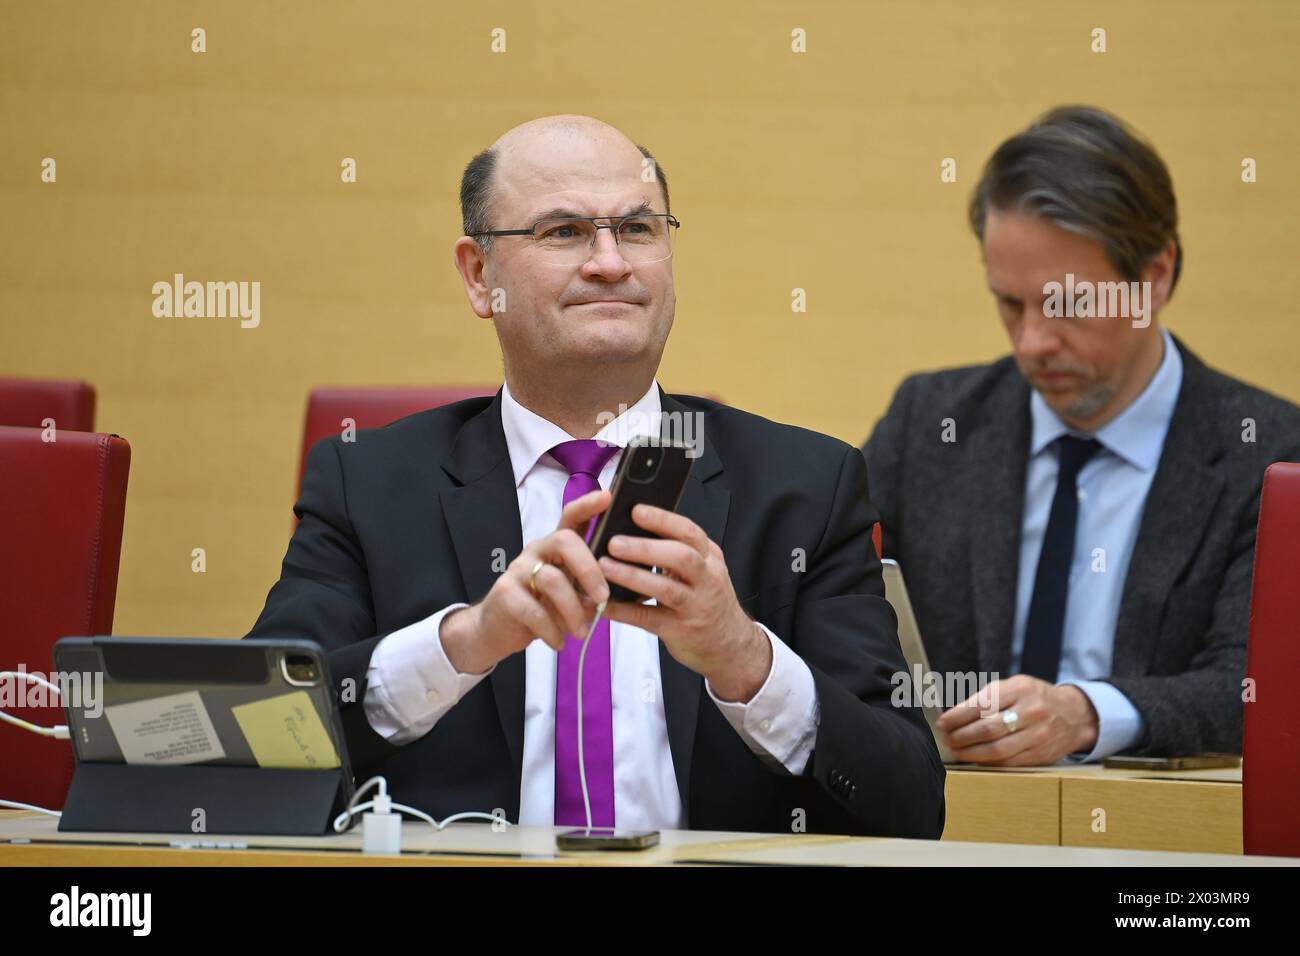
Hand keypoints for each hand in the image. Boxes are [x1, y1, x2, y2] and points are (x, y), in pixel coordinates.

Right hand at [440, 489, 611, 673]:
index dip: (589, 505)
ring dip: (573, 610)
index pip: (572, 516)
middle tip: (602, 598)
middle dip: (590, 570)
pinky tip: (559, 642)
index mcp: (556, 546)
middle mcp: (537, 550)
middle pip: (565, 541)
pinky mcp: (505, 593)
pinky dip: (552, 630)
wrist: (498, 630)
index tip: (608, 496)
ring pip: (553, 580)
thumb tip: (626, 592)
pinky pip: (534, 610)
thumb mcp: (571, 594)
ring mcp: (519, 569)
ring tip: (582, 632)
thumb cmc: (542, 607)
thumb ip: (592, 587)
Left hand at [599, 504, 770, 702]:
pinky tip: (605, 604)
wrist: (729, 644)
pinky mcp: (681, 631)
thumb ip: (676, 550)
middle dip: (645, 548)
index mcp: (710, 557)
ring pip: (666, 588)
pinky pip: (650, 619)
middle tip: (614, 542)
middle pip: (681, 557)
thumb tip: (632, 528)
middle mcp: (707, 579)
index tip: (635, 510)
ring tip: (605, 567)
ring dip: (632, 576)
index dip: (662, 520)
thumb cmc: (707, 599)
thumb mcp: (703, 570)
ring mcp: (696, 606)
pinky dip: (625, 611)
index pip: (689, 532)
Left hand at [935, 675, 1099, 765]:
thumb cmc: (1035, 698)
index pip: (982, 704)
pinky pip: (1009, 762)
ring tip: (956, 750)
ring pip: (997, 749)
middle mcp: (1030, 711)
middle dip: (960, 736)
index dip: (957, 716)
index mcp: (1019, 689)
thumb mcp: (1014, 687)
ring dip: (970, 752)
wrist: (1075, 714)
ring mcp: (1038, 735)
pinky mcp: (1041, 754)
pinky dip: (988, 762)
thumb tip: (953, 716)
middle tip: (946, 739)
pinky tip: (975, 759)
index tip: (941, 723)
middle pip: (987, 729)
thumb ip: (987, 698)